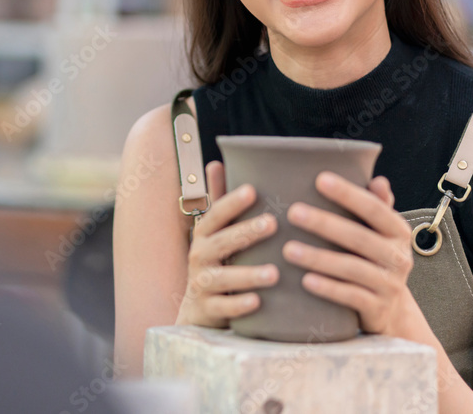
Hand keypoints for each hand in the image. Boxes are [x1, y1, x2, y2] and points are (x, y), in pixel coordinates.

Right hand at [175, 160, 279, 327]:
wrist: (198, 310)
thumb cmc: (216, 261)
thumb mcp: (214, 232)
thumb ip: (218, 200)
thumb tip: (216, 162)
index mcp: (203, 235)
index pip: (215, 215)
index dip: (231, 203)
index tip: (252, 191)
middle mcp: (199, 257)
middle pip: (221, 243)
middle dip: (246, 233)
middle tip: (273, 224)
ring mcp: (202, 285)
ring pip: (223, 279)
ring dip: (247, 275)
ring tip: (274, 273)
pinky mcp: (208, 310)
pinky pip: (223, 308)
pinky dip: (239, 306)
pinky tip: (258, 302)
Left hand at [282, 172, 418, 336]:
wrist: (391, 310)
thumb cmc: (374, 259)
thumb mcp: (380, 233)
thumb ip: (377, 206)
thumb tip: (379, 181)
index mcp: (398, 231)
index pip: (374, 208)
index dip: (348, 194)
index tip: (320, 179)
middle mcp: (398, 256)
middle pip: (359, 238)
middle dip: (324, 224)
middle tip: (293, 212)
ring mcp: (389, 284)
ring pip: (352, 268)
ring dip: (319, 258)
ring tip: (288, 250)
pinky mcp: (377, 308)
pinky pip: (351, 297)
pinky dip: (328, 288)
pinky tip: (305, 280)